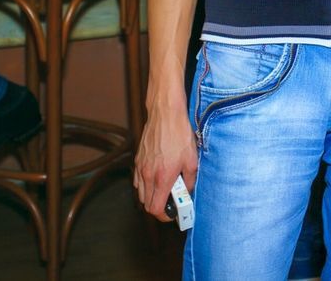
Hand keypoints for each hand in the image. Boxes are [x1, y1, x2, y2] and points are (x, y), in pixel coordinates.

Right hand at [134, 104, 198, 220]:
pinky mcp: (138, 159)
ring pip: (140, 193)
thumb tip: (188, 191)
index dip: (164, 216)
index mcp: (162, 177)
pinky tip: (157, 177)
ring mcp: (141, 167)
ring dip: (151, 196)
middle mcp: (148, 174)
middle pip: (146, 204)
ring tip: (165, 188)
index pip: (155, 209)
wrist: (165, 114)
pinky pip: (138, 180)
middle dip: (158, 207)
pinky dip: (145, 184)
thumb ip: (190, 180)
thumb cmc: (179, 134)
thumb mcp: (192, 159)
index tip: (172, 214)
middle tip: (171, 201)